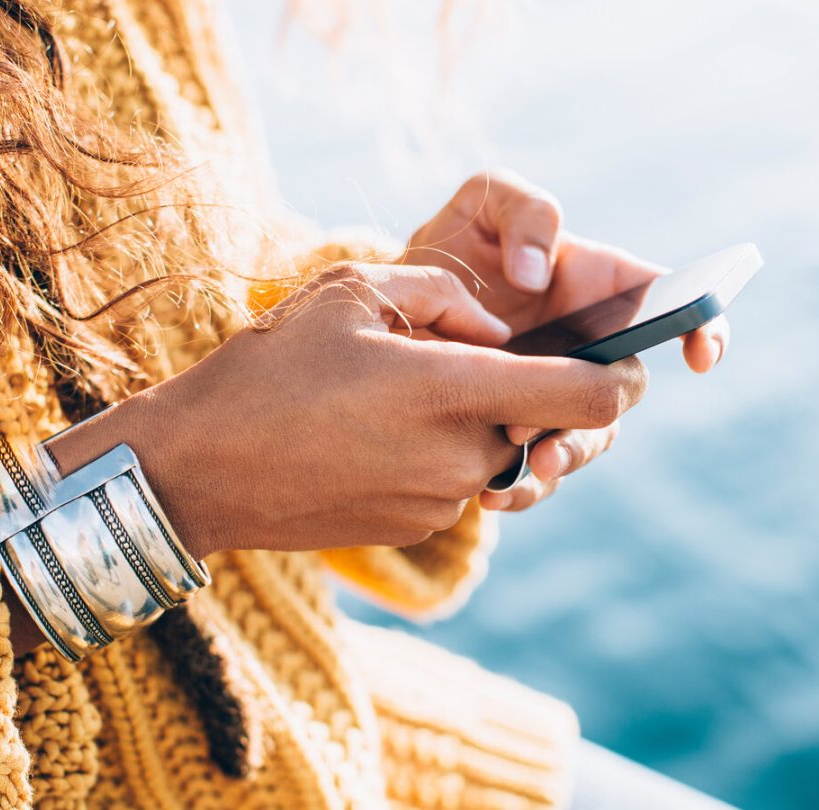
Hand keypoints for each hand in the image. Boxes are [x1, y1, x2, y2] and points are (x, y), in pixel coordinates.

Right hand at [47, 263, 647, 555]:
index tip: (614, 353)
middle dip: (526, 388)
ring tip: (400, 391)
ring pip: (500, 450)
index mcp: (455, 393)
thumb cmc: (268, 369)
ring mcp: (441, 502)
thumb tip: (495, 328)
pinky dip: (442, 450)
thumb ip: (446, 296)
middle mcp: (463, 458)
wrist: (198, 470)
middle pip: (546, 423)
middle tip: (462, 357)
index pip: (593, 397)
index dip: (620, 372)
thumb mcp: (352, 291)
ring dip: (477, 419)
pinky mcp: (416, 527)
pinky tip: (376, 429)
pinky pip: (460, 480)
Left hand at [403, 169, 729, 510]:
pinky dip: (522, 489)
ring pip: (588, 439)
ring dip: (565, 457)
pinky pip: (538, 475)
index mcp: (602, 288)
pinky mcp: (520, 432)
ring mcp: (558, 395)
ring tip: (525, 465)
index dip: (705, 327)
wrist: (394, 307)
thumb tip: (537, 274)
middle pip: (624, 391)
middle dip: (601, 411)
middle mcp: (591, 349)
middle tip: (556, 419)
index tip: (699, 355)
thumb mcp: (484, 203)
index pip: (673, 306)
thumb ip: (525, 211)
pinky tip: (491, 494)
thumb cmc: (456, 245)